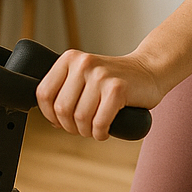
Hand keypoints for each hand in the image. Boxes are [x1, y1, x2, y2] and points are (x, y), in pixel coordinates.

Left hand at [36, 50, 162, 140]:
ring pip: (80, 119)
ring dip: (87, 132)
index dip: (49, 115)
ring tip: (96, 128)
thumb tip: (51, 120)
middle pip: (61, 109)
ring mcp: (101, 75)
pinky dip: (100, 133)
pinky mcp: (118, 89)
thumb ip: (66, 92)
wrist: (148, 70)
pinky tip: (105, 130)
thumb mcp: (85, 77)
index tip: (60, 122)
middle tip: (82, 128)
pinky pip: (99, 123)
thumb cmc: (113, 80)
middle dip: (70, 127)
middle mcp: (83, 63)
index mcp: (70, 58)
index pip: (43, 93)